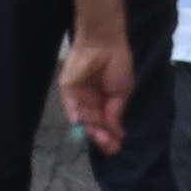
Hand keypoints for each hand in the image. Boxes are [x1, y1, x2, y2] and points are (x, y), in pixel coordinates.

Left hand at [59, 34, 132, 154]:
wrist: (105, 43)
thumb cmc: (117, 64)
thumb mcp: (122, 92)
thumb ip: (115, 113)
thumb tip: (117, 133)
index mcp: (105, 102)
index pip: (106, 124)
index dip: (110, 136)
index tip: (117, 147)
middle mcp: (91, 102)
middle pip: (93, 125)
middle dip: (101, 137)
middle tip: (110, 146)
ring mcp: (79, 96)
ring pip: (83, 119)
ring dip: (92, 129)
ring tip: (102, 136)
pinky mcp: (68, 88)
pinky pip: (70, 106)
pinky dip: (75, 115)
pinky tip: (83, 124)